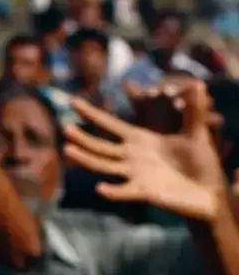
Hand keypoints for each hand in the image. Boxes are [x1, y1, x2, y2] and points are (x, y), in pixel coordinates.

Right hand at [64, 83, 226, 221]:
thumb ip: (195, 109)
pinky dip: (113, 191)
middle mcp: (131, 156)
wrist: (209, 191)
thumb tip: (198, 82)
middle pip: (100, 146)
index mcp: (139, 139)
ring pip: (104, 165)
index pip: (109, 124)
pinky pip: (125, 192)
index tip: (73, 101)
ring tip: (67, 151)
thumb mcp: (196, 132)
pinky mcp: (145, 192)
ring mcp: (135, 174)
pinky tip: (100, 188)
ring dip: (86, 159)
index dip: (92, 113)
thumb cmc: (201, 161)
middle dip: (82, 137)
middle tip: (65, 127)